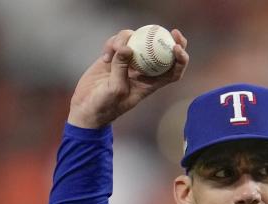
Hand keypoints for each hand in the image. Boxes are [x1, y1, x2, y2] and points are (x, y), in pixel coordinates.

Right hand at [67, 28, 188, 128]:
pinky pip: (117, 42)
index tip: (177, 48)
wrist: (86, 107)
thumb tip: (128, 47)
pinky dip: (112, 44)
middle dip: (169, 40)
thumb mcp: (115, 90)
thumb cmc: (105, 106)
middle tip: (170, 31)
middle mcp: (142, 71)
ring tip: (113, 49)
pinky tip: (104, 57)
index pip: (172, 72)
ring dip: (127, 39)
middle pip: (161, 52)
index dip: (181, 60)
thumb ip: (121, 69)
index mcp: (149, 84)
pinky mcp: (113, 57)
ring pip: (137, 41)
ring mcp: (128, 63)